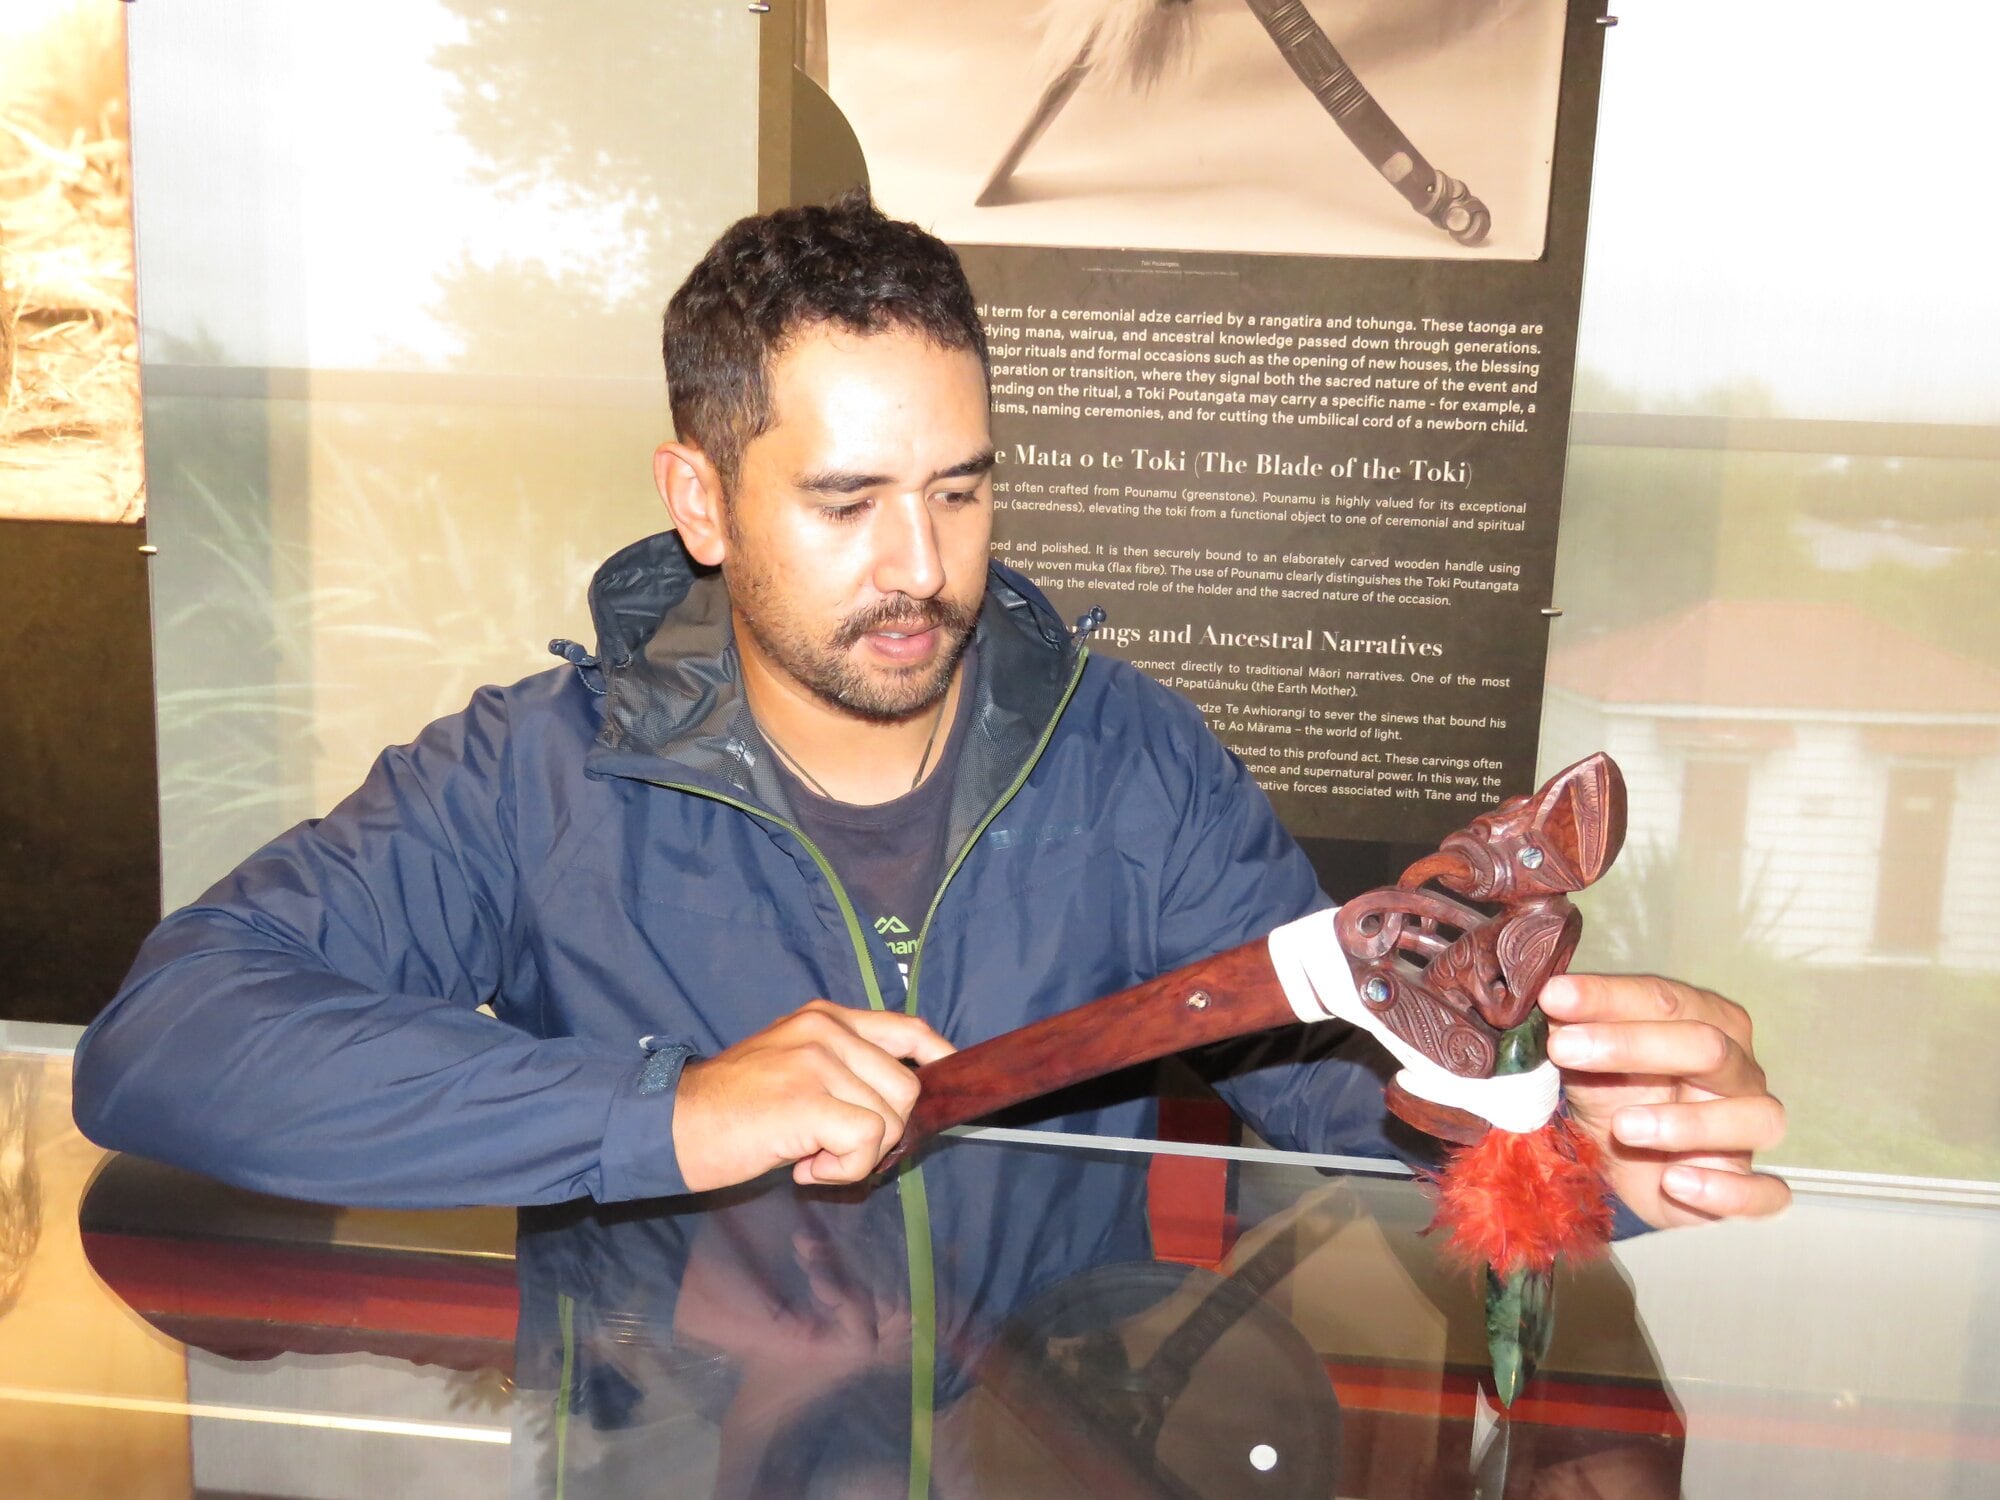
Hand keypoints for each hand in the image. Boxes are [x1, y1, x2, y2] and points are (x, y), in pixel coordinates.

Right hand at [672, 1000, 954, 1190]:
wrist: (669, 1127)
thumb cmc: (728, 1109)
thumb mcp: (790, 1066)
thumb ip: (842, 1069)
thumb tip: (902, 1102)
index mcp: (824, 1017)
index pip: (908, 1028)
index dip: (938, 1060)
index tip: (946, 1087)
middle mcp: (825, 1029)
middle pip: (907, 1088)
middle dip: (885, 1132)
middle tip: (832, 1147)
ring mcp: (817, 1061)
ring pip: (891, 1120)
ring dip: (858, 1156)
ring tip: (808, 1154)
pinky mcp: (809, 1100)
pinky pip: (867, 1143)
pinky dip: (845, 1170)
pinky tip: (803, 1168)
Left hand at [1541, 973, 1789, 1229]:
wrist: (1626, 1164)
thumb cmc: (1617, 1093)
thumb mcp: (1588, 1057)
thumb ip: (1573, 1025)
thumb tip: (1549, 997)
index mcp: (1705, 1019)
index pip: (1662, 998)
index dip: (1608, 997)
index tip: (1553, 998)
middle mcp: (1739, 1068)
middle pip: (1706, 1046)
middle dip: (1632, 1046)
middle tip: (1564, 1049)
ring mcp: (1752, 1127)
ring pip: (1753, 1117)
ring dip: (1688, 1123)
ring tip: (1623, 1128)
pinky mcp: (1752, 1187)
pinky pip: (1764, 1191)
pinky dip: (1725, 1190)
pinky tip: (1675, 1183)